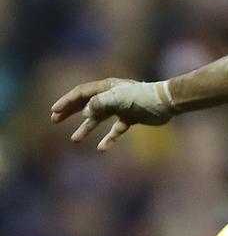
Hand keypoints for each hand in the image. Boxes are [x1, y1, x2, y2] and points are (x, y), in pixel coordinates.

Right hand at [51, 78, 174, 150]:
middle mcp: (111, 96)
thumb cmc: (142, 97)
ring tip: (74, 139)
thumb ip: (101, 103)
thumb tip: (85, 112)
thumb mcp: (119, 98)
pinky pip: (115, 130)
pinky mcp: (130, 118)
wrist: (165, 102)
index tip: (54, 112)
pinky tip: (101, 148)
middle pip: (86, 104)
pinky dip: (108, 139)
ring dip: (86, 128)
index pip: (81, 94)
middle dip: (70, 112)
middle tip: (54, 121)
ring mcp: (120, 107)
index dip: (66, 102)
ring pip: (98, 119)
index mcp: (106, 87)